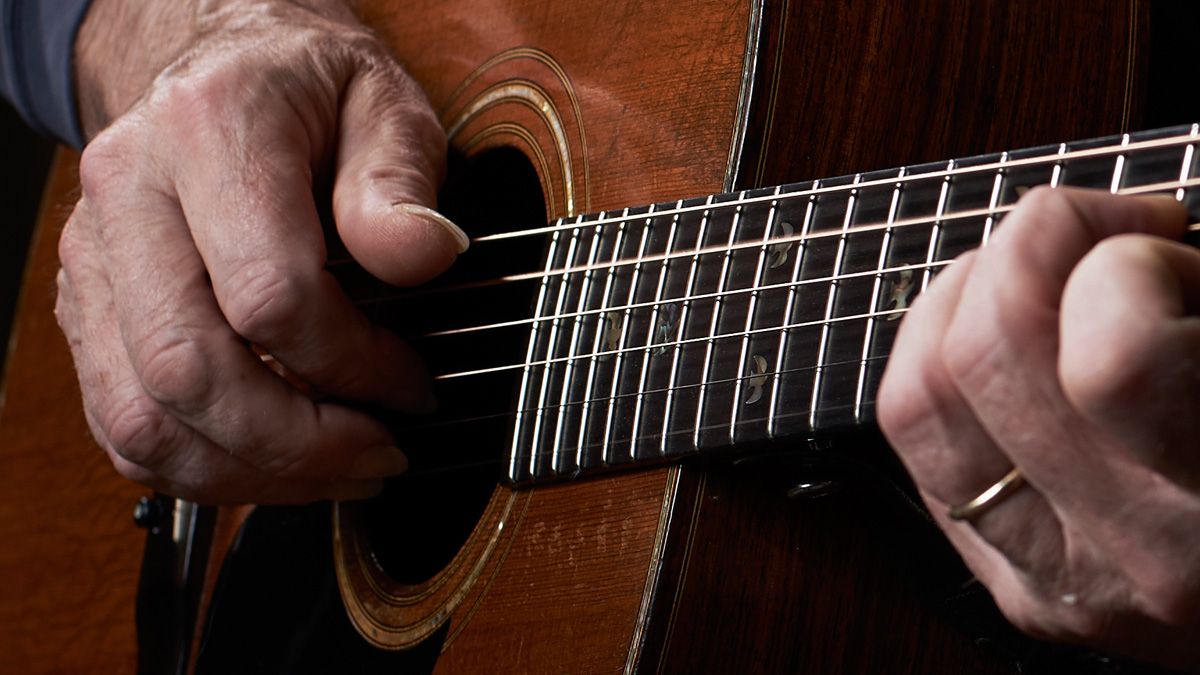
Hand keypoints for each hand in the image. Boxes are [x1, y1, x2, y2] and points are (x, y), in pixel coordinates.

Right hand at [54, 0, 467, 503]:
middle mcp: (127, 194)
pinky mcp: (88, 306)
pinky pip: (121, 423)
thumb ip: (401, 181)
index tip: (410, 385)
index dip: (350, 363)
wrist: (228, 71)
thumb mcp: (385, 106)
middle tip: (379, 455)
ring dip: (250, 472)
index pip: (265, 291)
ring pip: (142, 416)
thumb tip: (424, 257)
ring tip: (338, 472)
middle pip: (188, 369)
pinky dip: (200, 469)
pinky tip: (275, 464)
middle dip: (297, 442)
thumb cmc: (313, 93)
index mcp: (207, 131)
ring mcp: (93, 256)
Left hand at [877, 187, 1199, 666]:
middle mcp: (1136, 553)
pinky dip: (938, 357)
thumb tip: (1126, 229)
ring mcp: (1056, 576)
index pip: (1113, 359)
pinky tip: (1006, 336)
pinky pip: (917, 440)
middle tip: (1095, 235)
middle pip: (986, 356)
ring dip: (961, 296)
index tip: (1168, 243)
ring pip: (918, 397)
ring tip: (1037, 276)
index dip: (1126, 264)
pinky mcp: (1012, 578)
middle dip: (1027, 249)